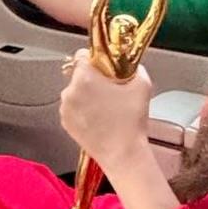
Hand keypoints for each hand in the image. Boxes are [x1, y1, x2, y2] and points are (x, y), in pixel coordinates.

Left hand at [60, 49, 151, 172]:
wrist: (123, 153)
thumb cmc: (131, 121)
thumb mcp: (142, 85)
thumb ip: (135, 67)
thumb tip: (131, 65)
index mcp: (85, 78)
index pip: (82, 54)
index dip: (96, 59)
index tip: (105, 67)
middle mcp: (70, 91)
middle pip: (78, 74)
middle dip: (92, 78)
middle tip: (110, 89)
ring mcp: (65, 109)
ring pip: (75, 92)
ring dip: (86, 94)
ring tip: (106, 106)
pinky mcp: (66, 123)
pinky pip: (73, 108)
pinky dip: (82, 109)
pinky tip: (99, 117)